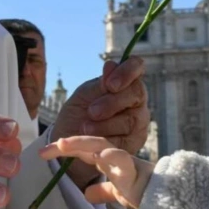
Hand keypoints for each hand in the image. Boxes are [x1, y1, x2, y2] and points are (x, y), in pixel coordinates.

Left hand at [40, 136, 153, 208]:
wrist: (166, 198)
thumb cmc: (143, 192)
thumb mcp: (117, 193)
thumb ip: (103, 191)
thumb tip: (87, 194)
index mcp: (107, 159)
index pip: (81, 149)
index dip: (62, 149)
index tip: (41, 154)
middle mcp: (112, 155)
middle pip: (87, 142)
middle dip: (66, 143)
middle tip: (43, 148)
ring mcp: (123, 160)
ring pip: (101, 145)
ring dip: (81, 143)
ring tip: (62, 144)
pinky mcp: (134, 170)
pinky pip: (122, 160)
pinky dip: (111, 156)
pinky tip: (100, 155)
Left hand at [49, 58, 148, 187]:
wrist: (69, 143)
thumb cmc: (78, 115)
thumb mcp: (84, 97)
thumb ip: (100, 84)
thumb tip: (112, 64)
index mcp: (125, 82)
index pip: (136, 67)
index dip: (127, 72)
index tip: (110, 84)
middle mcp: (136, 101)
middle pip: (136, 93)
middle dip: (112, 102)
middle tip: (92, 112)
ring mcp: (139, 123)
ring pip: (130, 120)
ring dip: (105, 124)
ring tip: (85, 128)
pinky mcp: (135, 144)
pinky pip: (125, 141)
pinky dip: (106, 140)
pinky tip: (93, 140)